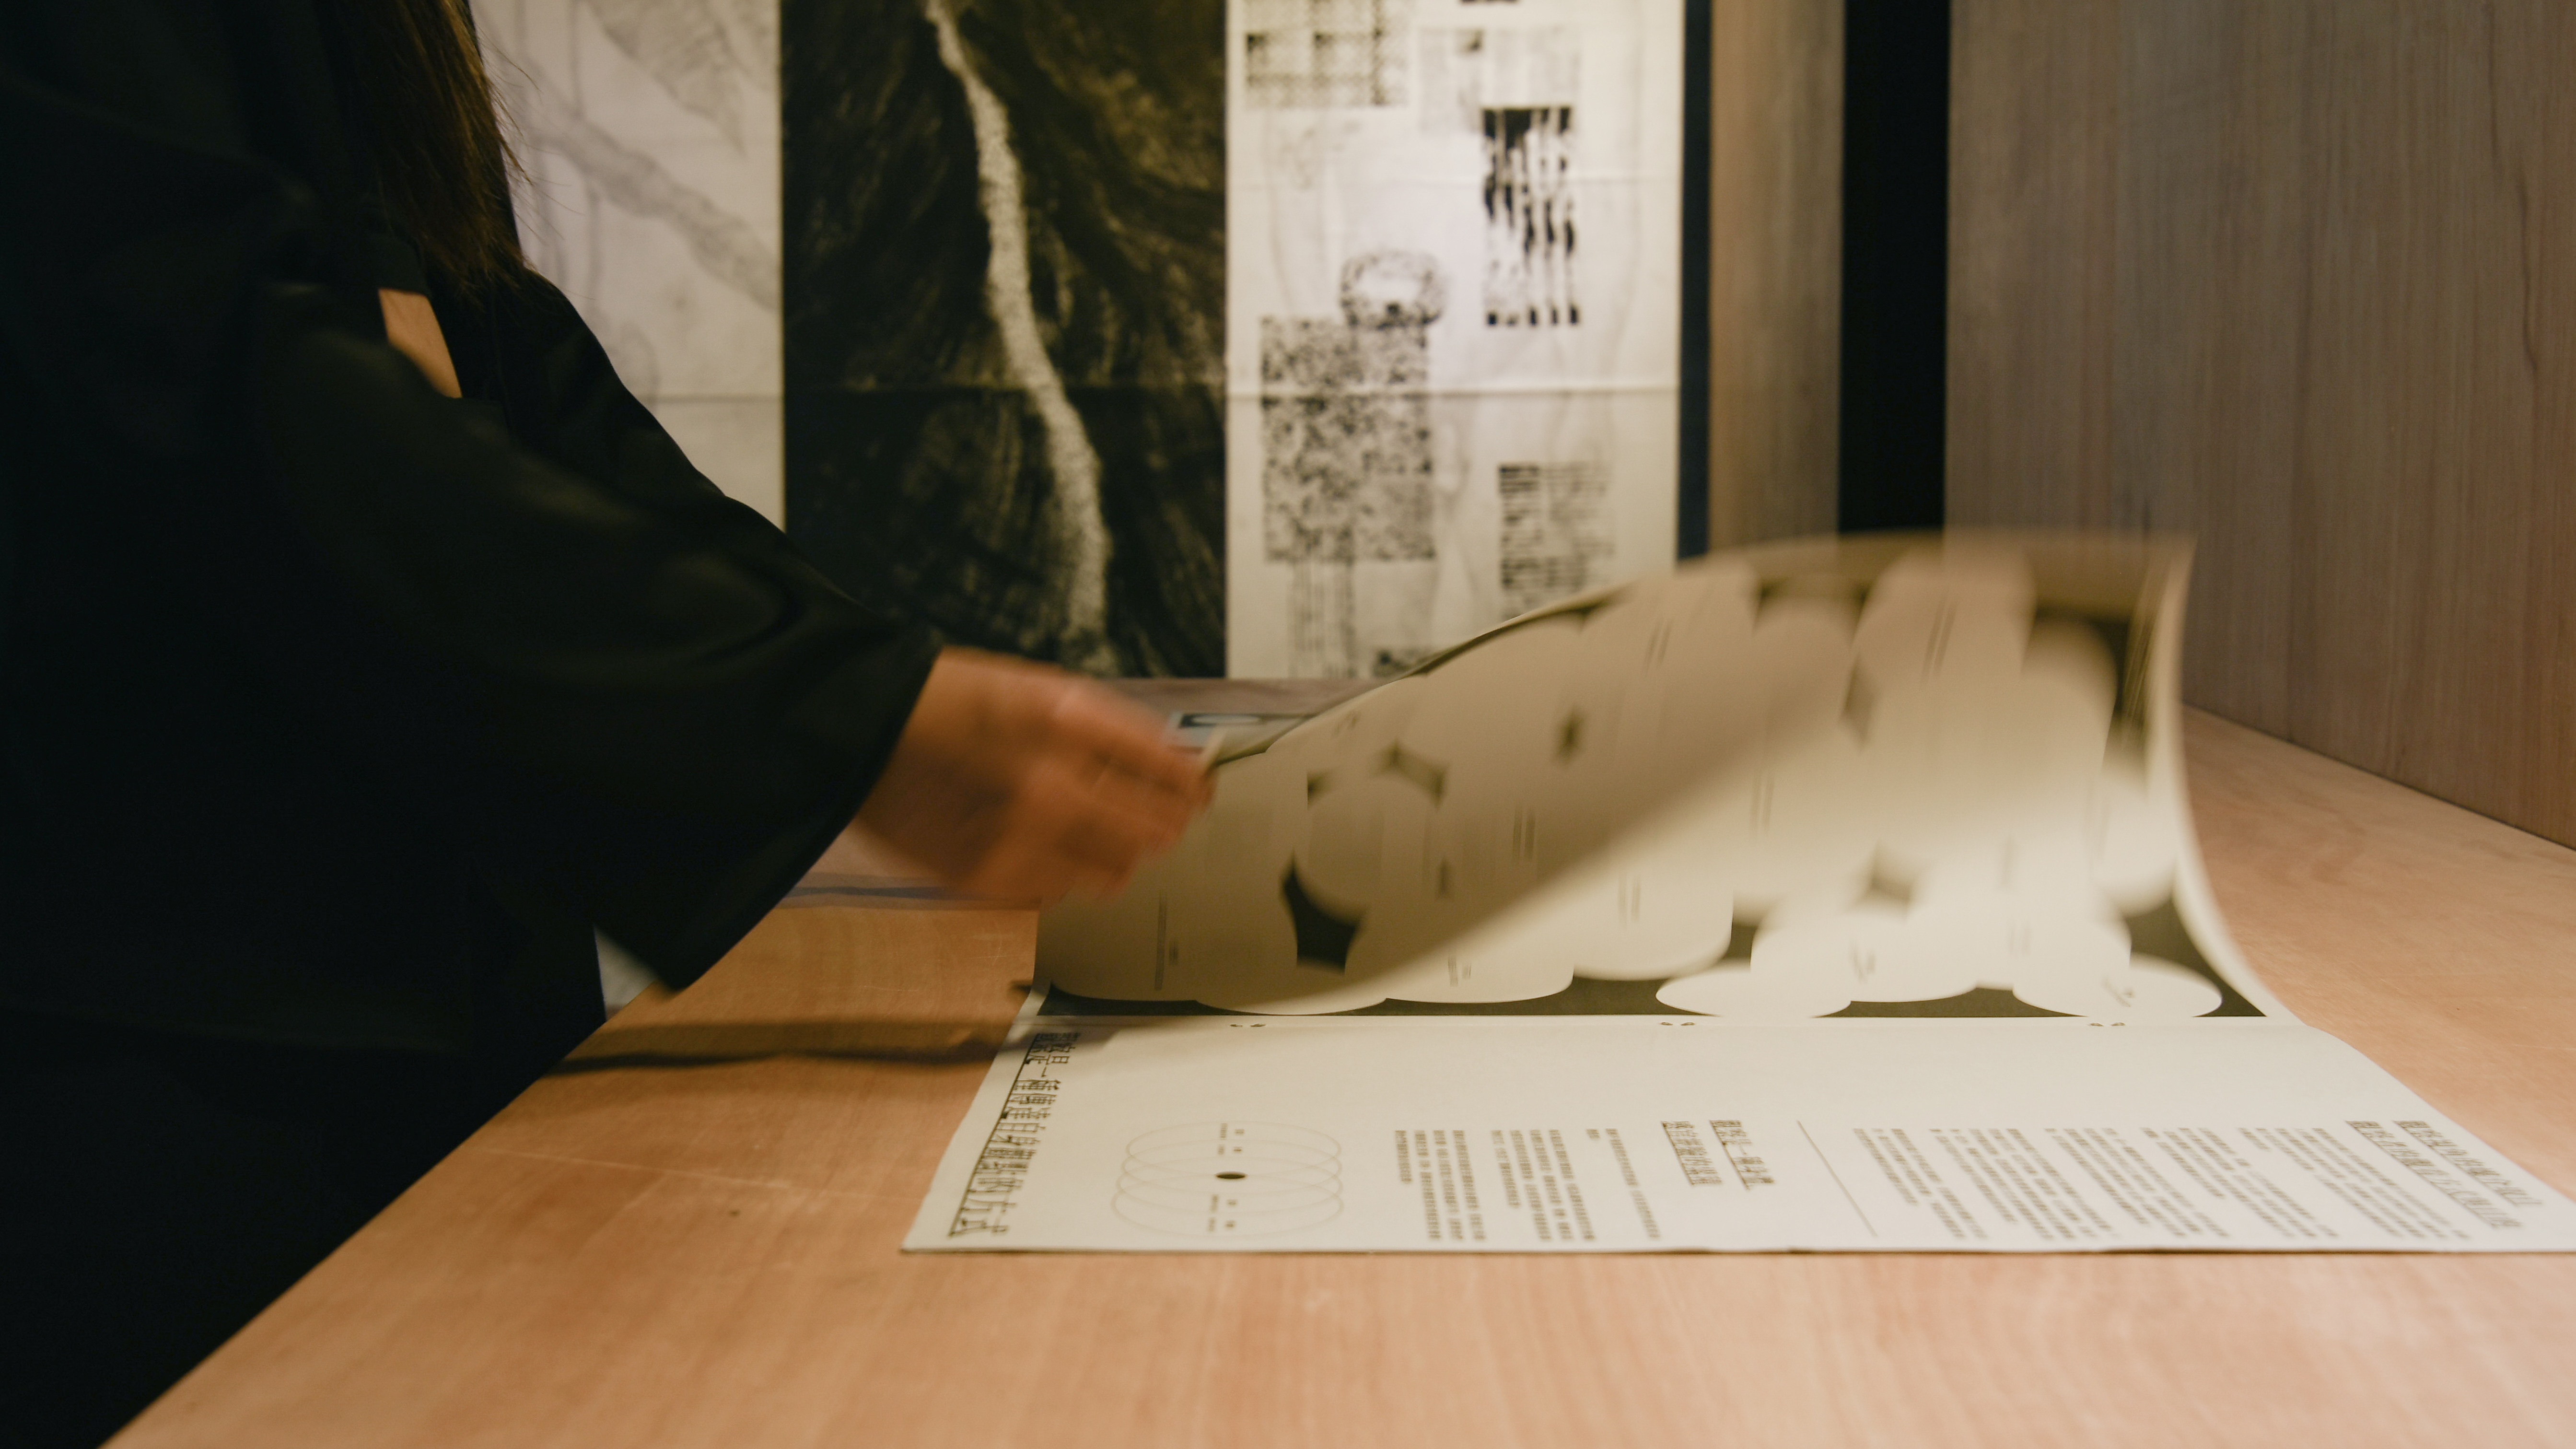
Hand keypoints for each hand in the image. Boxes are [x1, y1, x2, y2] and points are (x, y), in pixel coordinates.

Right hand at [854, 648, 1212, 902]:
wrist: (863, 727)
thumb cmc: (953, 701)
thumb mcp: (1040, 690)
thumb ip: (1110, 730)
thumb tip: (1174, 766)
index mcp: (1071, 722)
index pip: (1169, 771)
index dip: (1192, 787)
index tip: (1197, 793)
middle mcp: (1053, 783)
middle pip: (1154, 831)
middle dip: (1163, 825)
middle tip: (1158, 821)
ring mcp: (1021, 836)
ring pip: (1114, 873)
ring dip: (1115, 857)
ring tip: (1091, 835)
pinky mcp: (987, 876)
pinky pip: (1057, 892)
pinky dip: (1059, 875)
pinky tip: (1037, 847)